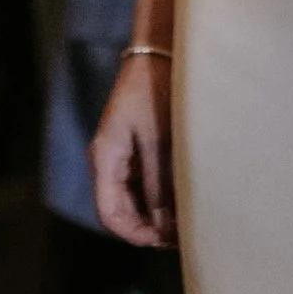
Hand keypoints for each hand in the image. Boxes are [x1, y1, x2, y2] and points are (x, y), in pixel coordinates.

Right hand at [91, 49, 174, 247]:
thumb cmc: (157, 90)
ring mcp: (121, 155)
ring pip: (133, 200)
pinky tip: (183, 201)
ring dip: (155, 214)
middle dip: (148, 228)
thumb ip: (158, 184)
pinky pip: (142, 184)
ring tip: (186, 221)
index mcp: (105, 157)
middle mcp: (108, 160)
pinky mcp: (136, 148)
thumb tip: (162, 225)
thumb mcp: (159, 140)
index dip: (135, 234)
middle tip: (182, 237)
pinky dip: (160, 198)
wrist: (160, 52)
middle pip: (120, 211)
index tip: (165, 241)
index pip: (110, 214)